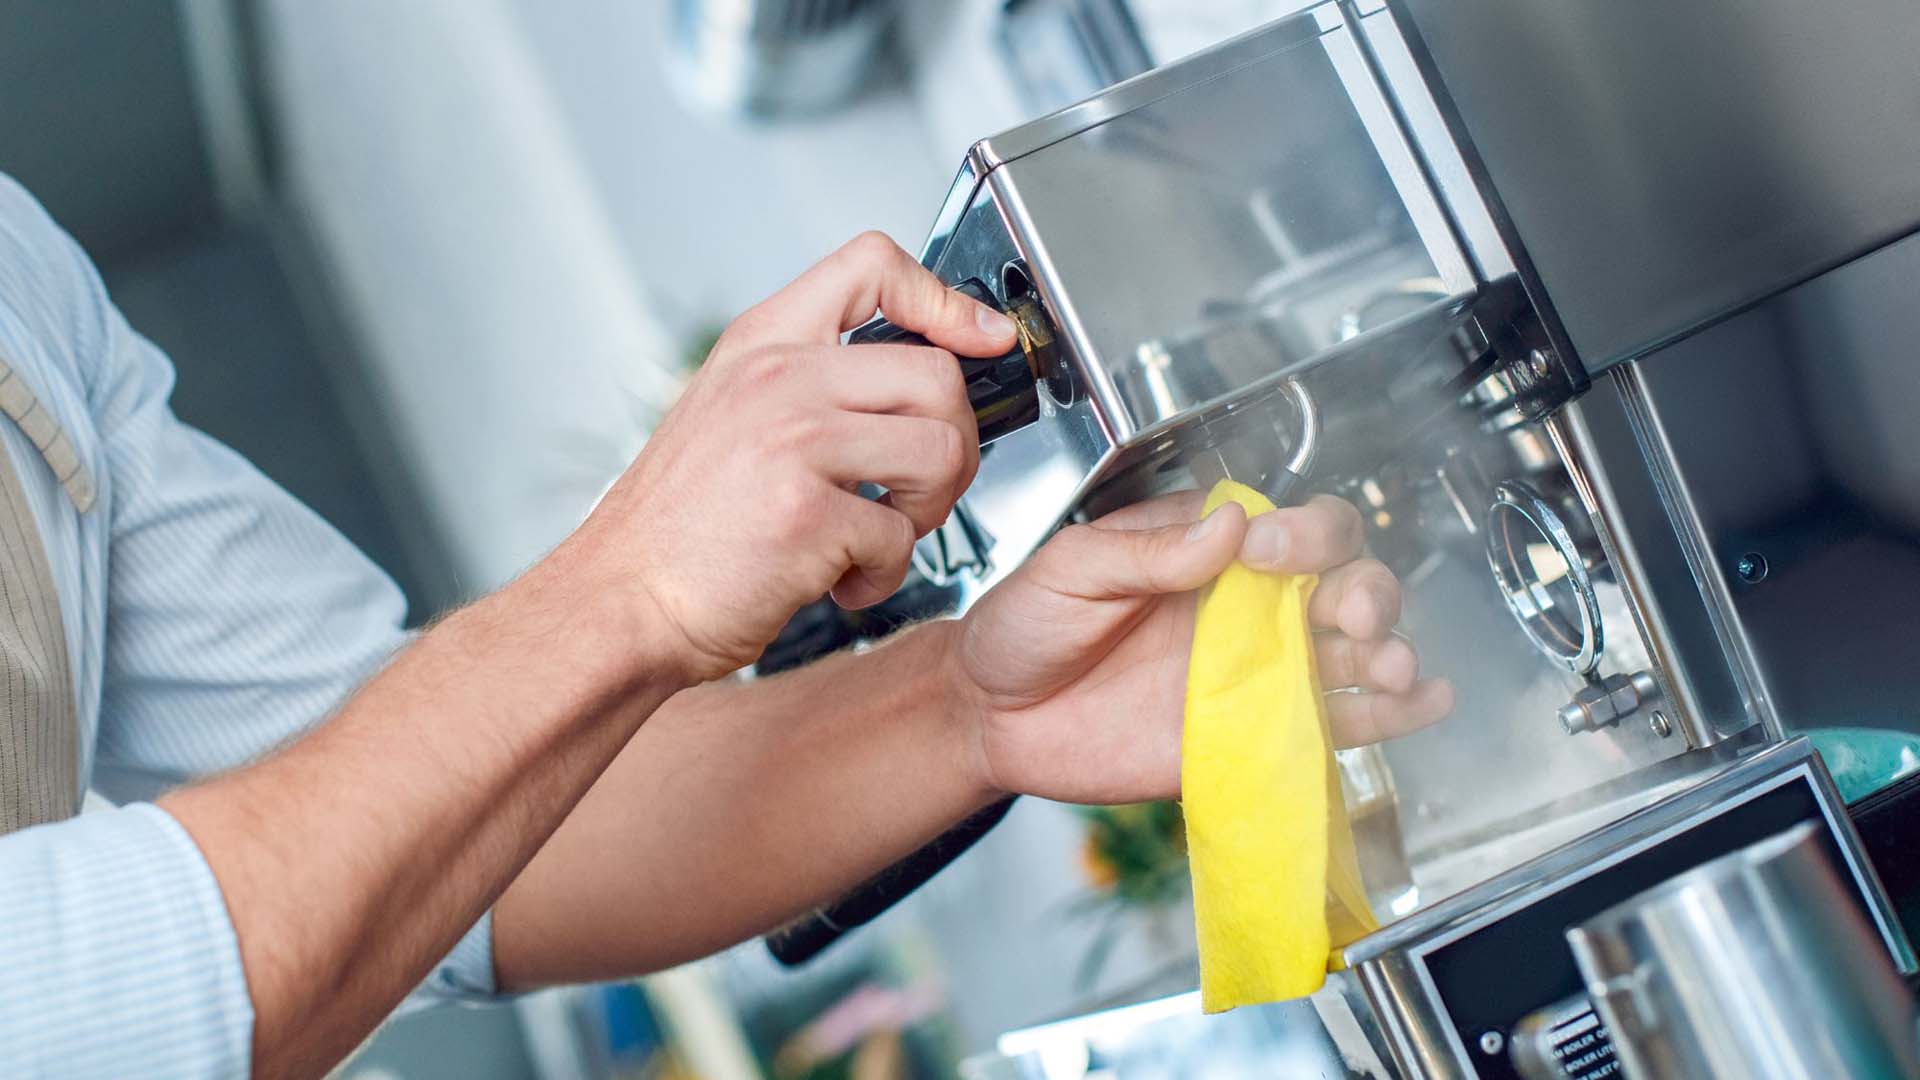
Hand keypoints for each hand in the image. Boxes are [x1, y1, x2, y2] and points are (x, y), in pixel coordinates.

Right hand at [568, 233, 1018, 683]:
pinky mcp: (808, 516)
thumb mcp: (732, 410)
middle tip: (921, 488)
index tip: (983, 337)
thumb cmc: (679, 524)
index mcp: (764, 343)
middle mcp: (779, 380)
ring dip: (929, 510)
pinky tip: (841, 580)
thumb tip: (918, 377)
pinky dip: (883, 576)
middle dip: (956, 443)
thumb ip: (812, 380)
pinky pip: (901, 538)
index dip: (945, 300)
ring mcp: (793, 443)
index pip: (874, 265)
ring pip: (940, 452)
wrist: (620, 600)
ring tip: (882, 533)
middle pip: (939, 375)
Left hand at [949, 491, 1452, 803]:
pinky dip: (1388, 716)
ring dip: (1389, 650)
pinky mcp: (1254, 736)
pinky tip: (1418, 703)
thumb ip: (1145, 552)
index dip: (1299, 532)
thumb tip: (1227, 525)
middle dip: (1364, 590)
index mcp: (1207, 552)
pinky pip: (1334, 723)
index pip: (1290, 524)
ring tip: (1386, 664)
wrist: (992, 718)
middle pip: (1345, 581)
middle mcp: (1247, 606)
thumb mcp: (1069, 570)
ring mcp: (1257, 672)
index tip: (1265, 553)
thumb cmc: (1025, 628)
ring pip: (1355, 651)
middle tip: (1345, 612)